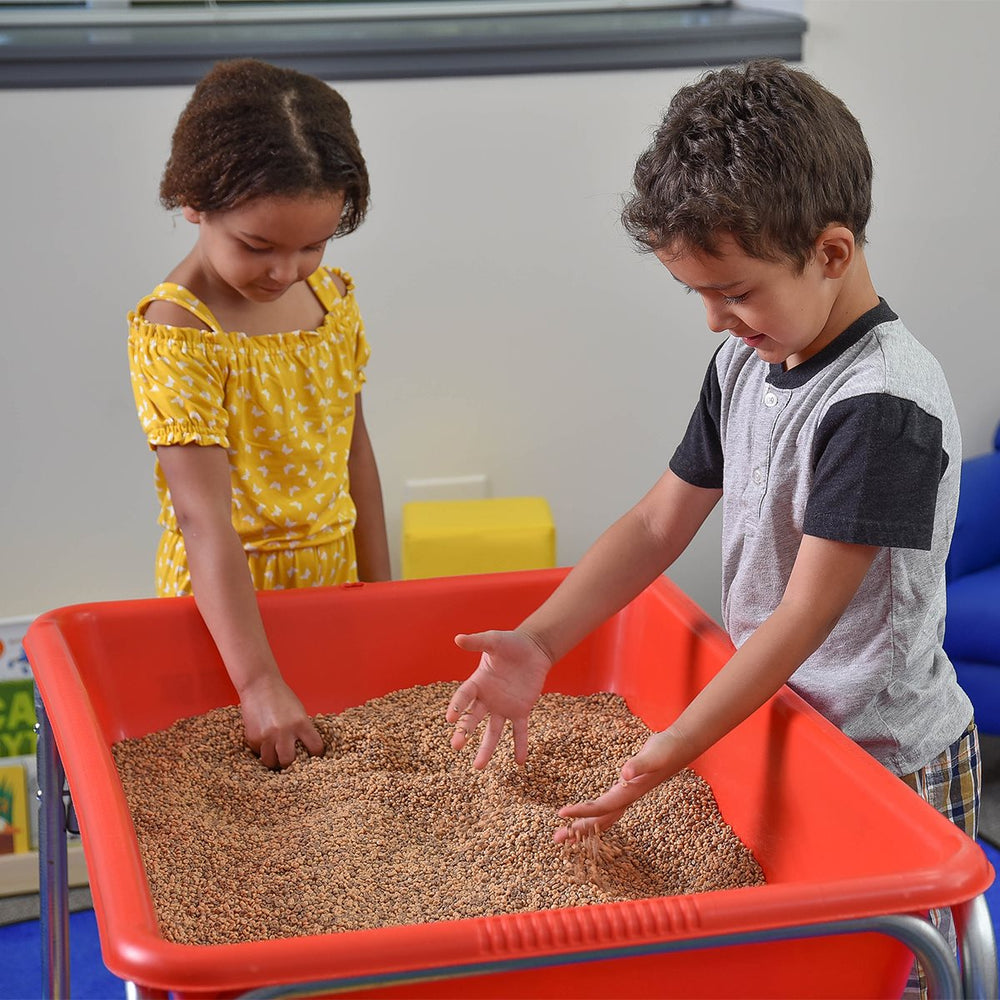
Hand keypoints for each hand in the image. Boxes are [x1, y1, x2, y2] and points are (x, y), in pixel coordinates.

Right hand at [238, 673, 324, 768]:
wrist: (259, 685)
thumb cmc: (281, 696)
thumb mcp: (299, 711)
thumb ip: (302, 729)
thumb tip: (305, 749)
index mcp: (301, 723)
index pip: (315, 747)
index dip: (315, 753)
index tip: (313, 755)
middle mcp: (284, 732)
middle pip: (288, 761)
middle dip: (289, 763)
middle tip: (289, 759)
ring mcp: (267, 736)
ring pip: (271, 761)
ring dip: (274, 759)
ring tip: (275, 754)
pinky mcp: (253, 738)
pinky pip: (258, 752)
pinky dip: (262, 750)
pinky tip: (264, 741)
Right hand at [447, 629, 551, 767]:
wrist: (533, 649)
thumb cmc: (511, 643)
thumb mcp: (494, 641)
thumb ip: (478, 642)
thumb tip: (458, 639)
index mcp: (477, 682)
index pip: (464, 697)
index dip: (457, 706)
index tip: (450, 718)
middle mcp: (487, 699)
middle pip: (473, 718)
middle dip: (464, 731)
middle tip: (455, 746)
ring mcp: (503, 707)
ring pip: (493, 731)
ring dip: (486, 748)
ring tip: (479, 767)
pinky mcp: (520, 710)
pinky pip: (520, 731)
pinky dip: (520, 745)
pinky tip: (520, 762)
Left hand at [553, 729, 682, 842]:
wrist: (680, 747)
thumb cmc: (666, 750)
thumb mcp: (652, 756)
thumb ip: (638, 765)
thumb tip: (623, 774)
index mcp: (629, 793)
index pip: (600, 808)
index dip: (581, 812)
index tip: (561, 814)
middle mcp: (627, 798)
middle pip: (599, 820)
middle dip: (578, 830)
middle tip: (556, 839)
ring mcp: (627, 794)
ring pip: (603, 816)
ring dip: (585, 825)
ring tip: (567, 833)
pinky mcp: (627, 787)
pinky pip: (607, 805)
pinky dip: (594, 812)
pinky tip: (587, 812)